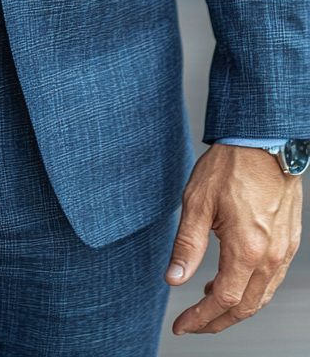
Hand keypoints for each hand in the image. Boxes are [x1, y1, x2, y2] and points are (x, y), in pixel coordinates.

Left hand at [166, 143, 301, 334]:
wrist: (264, 139)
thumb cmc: (231, 164)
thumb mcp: (197, 202)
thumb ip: (187, 245)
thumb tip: (174, 279)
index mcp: (246, 249)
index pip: (223, 301)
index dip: (200, 318)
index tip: (182, 325)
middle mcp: (270, 255)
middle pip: (245, 308)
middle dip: (217, 321)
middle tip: (193, 324)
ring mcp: (283, 249)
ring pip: (262, 296)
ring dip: (236, 308)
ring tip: (208, 303)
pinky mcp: (288, 240)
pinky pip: (272, 278)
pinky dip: (253, 290)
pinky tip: (234, 280)